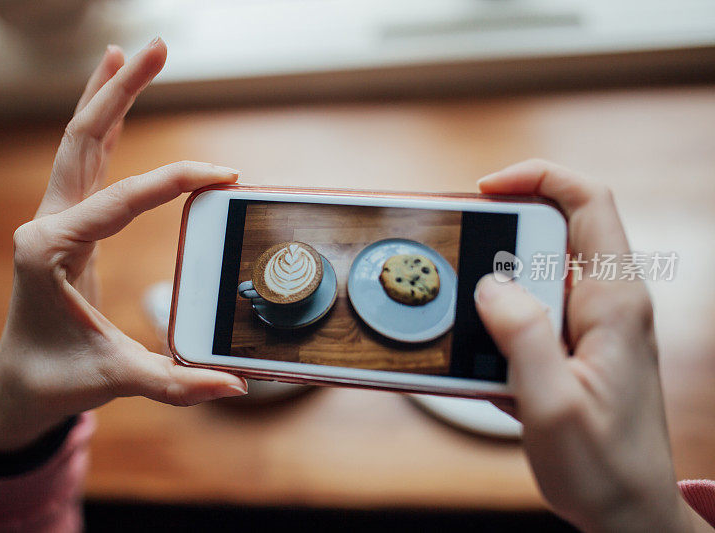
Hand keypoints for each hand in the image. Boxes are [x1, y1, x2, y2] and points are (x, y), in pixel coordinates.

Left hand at [0, 38, 247, 452]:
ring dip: (107, 96)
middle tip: (158, 48)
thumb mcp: (118, 380)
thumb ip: (175, 383)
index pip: (125, 200)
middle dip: (121, 92)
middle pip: (84, 139)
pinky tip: (111, 95)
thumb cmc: (60, 378)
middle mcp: (46, 225)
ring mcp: (53, 219)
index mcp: (51, 252)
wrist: (20, 385)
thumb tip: (234, 386)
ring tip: (135, 53)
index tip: (226, 177)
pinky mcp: (66, 223)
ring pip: (80, 141)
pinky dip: (100, 124)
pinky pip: (85, 162)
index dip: (178, 181)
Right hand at [473, 160, 709, 531]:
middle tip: (462, 268)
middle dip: (502, 239)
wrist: (629, 511)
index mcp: (613, 302)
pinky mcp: (582, 344)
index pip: (587, 202)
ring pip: (541, 272)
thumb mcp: (551, 405)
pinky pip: (538, 309)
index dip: (537, 178)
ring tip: (472, 330)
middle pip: (557, 230)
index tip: (485, 191)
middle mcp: (610, 302)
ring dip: (499, 288)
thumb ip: (520, 336)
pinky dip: (504, 321)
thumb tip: (488, 284)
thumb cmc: (602, 467)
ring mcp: (597, 322)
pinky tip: (490, 366)